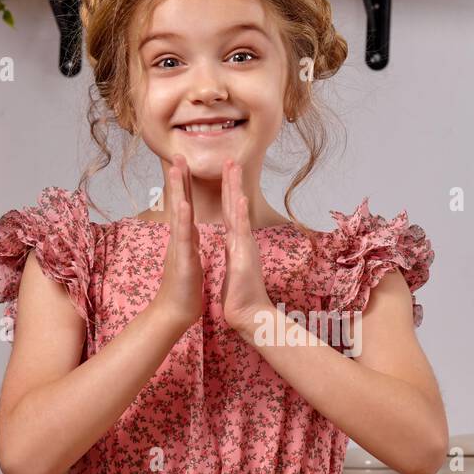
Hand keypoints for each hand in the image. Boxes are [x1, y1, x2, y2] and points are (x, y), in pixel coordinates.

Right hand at [151, 154, 203, 331]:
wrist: (175, 312)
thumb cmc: (184, 288)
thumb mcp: (190, 258)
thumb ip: (190, 242)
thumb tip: (191, 229)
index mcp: (185, 237)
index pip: (185, 205)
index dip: (184, 185)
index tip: (184, 164)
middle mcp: (179, 238)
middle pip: (178, 202)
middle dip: (178, 178)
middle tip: (176, 155)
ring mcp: (179, 246)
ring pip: (178, 213)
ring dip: (177, 190)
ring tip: (176, 169)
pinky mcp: (183, 259)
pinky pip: (183, 237)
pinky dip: (183, 220)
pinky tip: (183, 205)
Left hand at [219, 159, 273, 339]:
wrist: (248, 314)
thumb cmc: (240, 296)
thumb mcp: (235, 268)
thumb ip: (234, 255)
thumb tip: (232, 247)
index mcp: (236, 243)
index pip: (230, 212)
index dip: (228, 193)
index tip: (225, 173)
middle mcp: (242, 240)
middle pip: (236, 205)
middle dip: (232, 181)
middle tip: (230, 158)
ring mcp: (245, 245)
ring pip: (239, 211)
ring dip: (236, 188)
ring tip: (234, 167)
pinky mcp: (244, 256)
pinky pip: (241, 232)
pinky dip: (241, 214)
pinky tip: (240, 198)